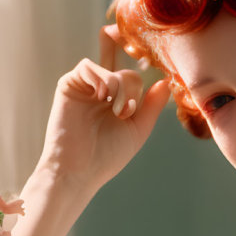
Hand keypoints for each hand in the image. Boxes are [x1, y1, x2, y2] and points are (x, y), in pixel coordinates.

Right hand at [36, 26, 170, 192]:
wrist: (79, 169)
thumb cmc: (108, 155)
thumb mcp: (138, 129)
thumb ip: (152, 105)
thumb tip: (166, 81)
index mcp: (120, 103)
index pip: (135, 78)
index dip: (143, 78)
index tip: (143, 89)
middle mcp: (103, 93)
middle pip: (127, 72)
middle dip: (133, 89)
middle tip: (127, 111)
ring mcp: (86, 88)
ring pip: (111, 69)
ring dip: (120, 87)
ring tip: (117, 111)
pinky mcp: (69, 85)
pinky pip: (87, 66)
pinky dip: (101, 79)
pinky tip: (102, 97)